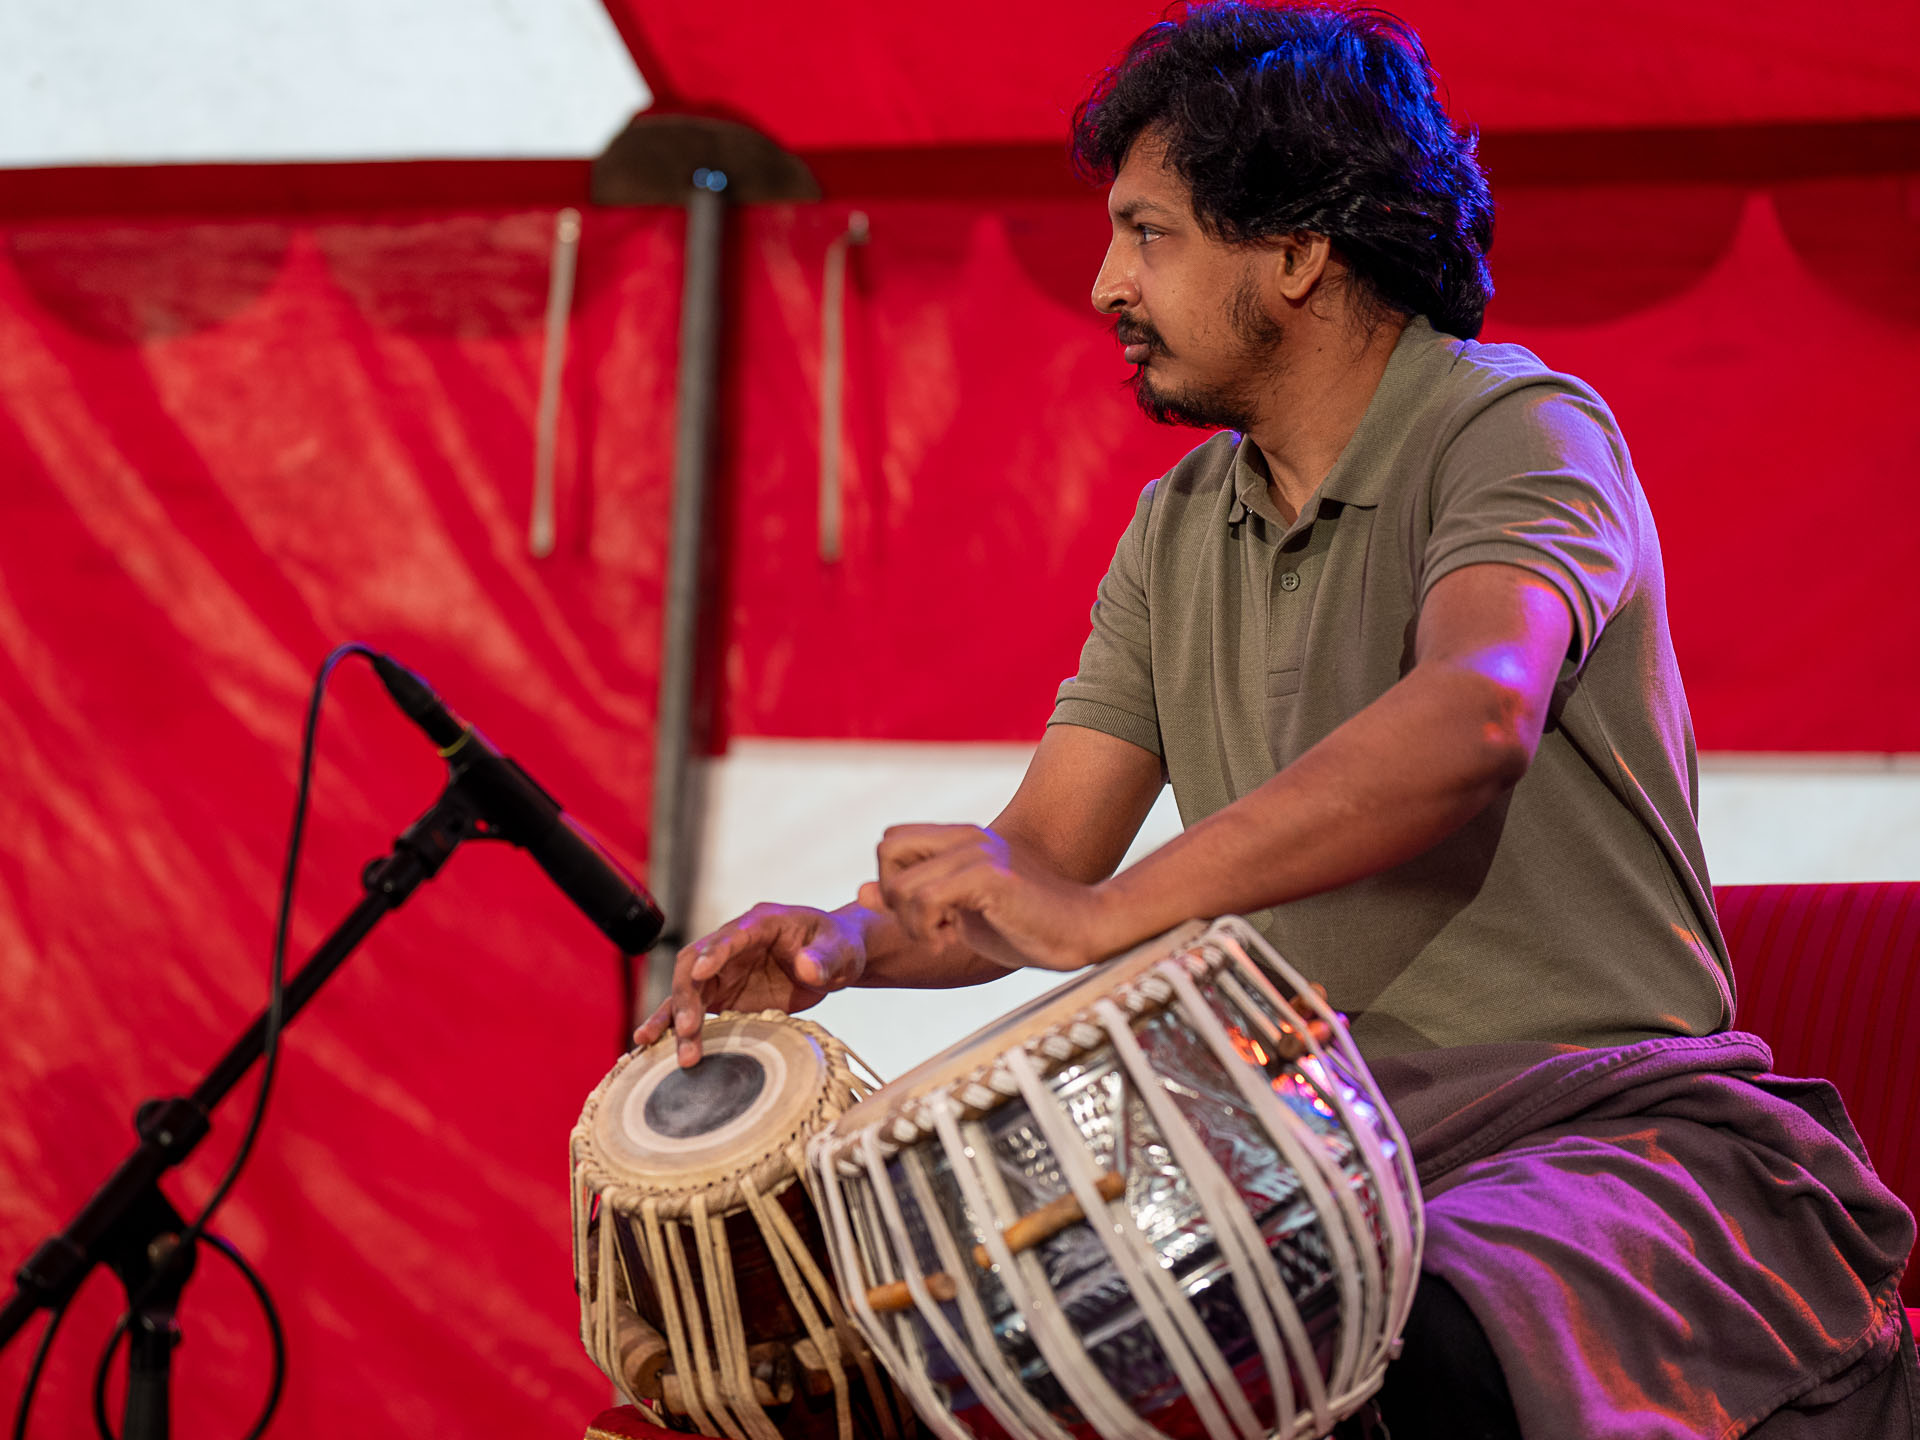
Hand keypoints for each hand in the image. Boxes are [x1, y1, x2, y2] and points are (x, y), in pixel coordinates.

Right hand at [631, 904, 865, 1067]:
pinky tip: (653, 1045)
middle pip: (696, 963)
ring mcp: (724, 970)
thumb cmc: (838, 947)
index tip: (701, 972)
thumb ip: (825, 958)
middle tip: (688, 1028)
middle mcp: (733, 944)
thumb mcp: (841, 950)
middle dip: (687, 994)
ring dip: (675, 1017)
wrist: (835, 960)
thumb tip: (807, 968)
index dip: (714, 952)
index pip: (731, 935)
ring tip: (660, 1046)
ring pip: (687, 990)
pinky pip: (693, 1009)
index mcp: (761, 923)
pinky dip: (674, 1026)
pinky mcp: (724, 995)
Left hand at [858, 824, 1122, 971]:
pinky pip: (925, 900)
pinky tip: (954, 940)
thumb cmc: (1025, 924)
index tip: (923, 915)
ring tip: (946, 936)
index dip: (892, 881)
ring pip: (900, 885)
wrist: (1082, 928)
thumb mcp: (958, 911)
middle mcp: (967, 837)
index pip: (891, 840)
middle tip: (929, 926)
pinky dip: (928, 931)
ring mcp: (978, 853)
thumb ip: (914, 897)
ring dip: (913, 924)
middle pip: (886, 850)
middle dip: (894, 899)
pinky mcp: (989, 876)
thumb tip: (861, 891)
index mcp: (960, 839)